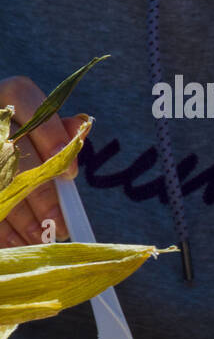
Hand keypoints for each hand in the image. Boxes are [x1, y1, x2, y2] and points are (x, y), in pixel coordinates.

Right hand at [0, 76, 82, 245]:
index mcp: (7, 95)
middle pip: (11, 150)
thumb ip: (59, 130)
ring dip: (18, 216)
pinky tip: (14, 242)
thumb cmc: (26, 138)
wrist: (1, 145)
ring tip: (40, 240)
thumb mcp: (41, 130)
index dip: (49, 134)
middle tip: (60, 224)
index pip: (24, 96)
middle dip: (39, 193)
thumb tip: (81, 128)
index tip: (70, 174)